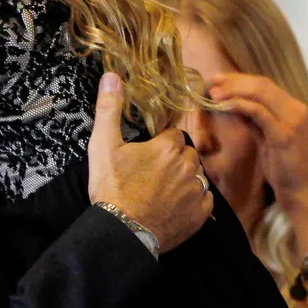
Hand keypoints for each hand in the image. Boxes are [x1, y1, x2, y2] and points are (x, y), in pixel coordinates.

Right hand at [88, 73, 212, 251]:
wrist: (121, 231)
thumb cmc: (111, 189)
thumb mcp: (103, 146)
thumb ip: (109, 109)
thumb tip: (111, 75)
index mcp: (167, 147)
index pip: (173, 135)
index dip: (160, 144)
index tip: (147, 155)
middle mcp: (187, 166)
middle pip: (188, 154)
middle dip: (175, 160)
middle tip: (153, 173)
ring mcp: (195, 192)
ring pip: (197, 176)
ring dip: (185, 179)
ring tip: (163, 191)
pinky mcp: (199, 215)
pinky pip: (204, 201)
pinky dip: (193, 202)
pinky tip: (175, 206)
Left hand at [207, 73, 307, 251]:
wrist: (303, 193)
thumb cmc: (286, 171)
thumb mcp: (269, 141)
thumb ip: (257, 123)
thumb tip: (237, 107)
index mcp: (294, 109)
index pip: (266, 86)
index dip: (241, 80)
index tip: (220, 80)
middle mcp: (296, 109)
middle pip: (262, 84)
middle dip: (234, 81)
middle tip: (213, 81)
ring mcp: (293, 120)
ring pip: (260, 93)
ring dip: (234, 90)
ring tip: (214, 93)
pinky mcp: (284, 134)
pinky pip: (259, 112)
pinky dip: (240, 105)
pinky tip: (224, 105)